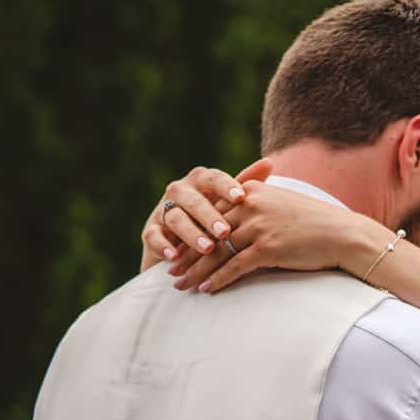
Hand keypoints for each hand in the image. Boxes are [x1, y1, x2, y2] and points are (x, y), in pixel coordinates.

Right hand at [140, 159, 269, 272]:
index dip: (226, 187)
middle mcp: (180, 191)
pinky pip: (153, 236)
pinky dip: (163, 245)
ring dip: (191, 234)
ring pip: (175, 218)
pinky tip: (174, 256)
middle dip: (209, 216)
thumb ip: (246, 184)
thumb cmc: (215, 218)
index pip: (213, 179)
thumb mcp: (230, 203)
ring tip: (207, 248)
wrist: (185, 245)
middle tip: (225, 232)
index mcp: (200, 180)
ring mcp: (162, 210)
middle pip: (193, 200)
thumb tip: (269, 162)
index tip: (241, 198)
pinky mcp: (150, 230)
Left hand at [141, 164, 386, 293]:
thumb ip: (257, 205)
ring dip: (195, 270)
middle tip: (169, 268)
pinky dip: (217, 280)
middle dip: (185, 252)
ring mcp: (259, 226)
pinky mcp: (268, 248)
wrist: (343, 233)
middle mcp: (250, 205)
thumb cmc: (315, 222)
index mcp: (249, 191)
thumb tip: (239, 217)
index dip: (191, 230)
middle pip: (207, 231)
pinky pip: (235, 267)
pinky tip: (205, 291)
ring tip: (179, 284)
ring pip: (216, 251)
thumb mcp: (281, 203)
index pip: (210, 211)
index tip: (176, 245)